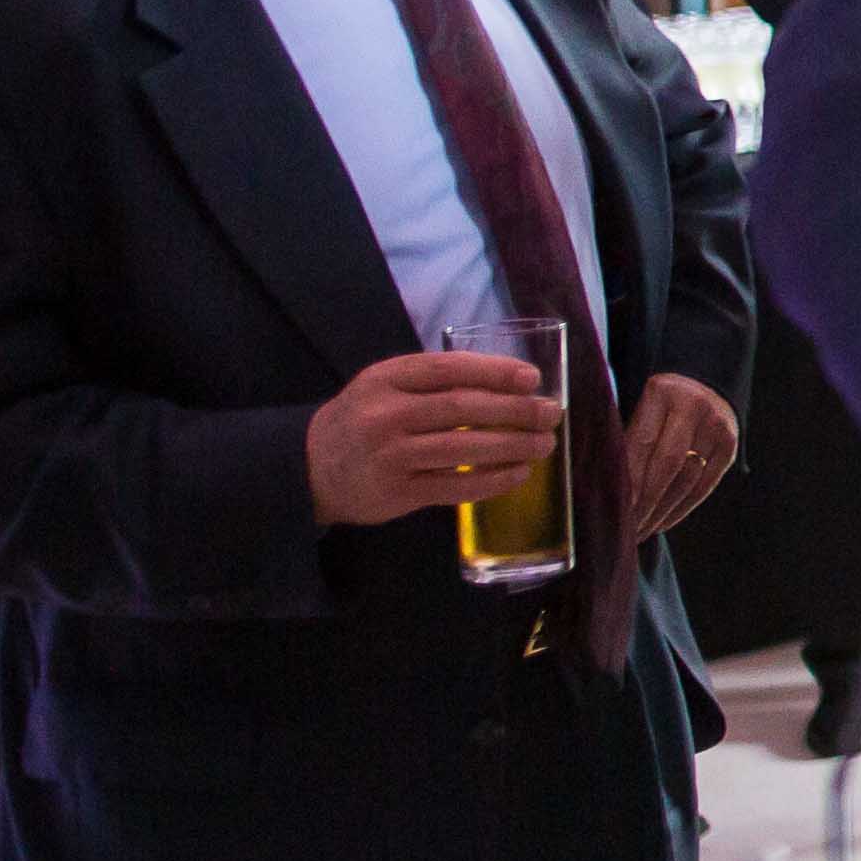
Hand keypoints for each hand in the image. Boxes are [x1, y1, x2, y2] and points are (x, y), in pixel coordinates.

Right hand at [305, 349, 567, 529]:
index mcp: (386, 379)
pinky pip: (455, 486)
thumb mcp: (383, 387)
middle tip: (550, 413)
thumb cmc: (362, 420)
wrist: (310, 468)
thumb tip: (508, 382)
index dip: (494, 372)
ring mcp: (391, 455)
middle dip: (515, 410)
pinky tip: (518, 474)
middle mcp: (386, 414)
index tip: (532, 379)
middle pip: (462, 408)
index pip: (448, 369)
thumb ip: (432, 380)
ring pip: (463, 448)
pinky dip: (492, 480)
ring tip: (544, 444)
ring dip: (513, 446)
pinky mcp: (397, 492)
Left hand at [621, 375, 739, 539]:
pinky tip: (665, 521)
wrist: (704, 384)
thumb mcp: (641, 410)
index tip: (617, 510)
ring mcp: (716, 426)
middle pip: (667, 464)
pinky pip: (705, 485)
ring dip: (663, 511)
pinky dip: (683, 508)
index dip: (630, 481)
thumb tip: (609, 490)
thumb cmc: (660, 405)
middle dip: (646, 502)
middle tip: (629, 528)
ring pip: (687, 479)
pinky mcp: (730, 444)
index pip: (642, 445)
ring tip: (644, 530)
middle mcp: (692, 407)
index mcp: (661, 393)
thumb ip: (628, 441)